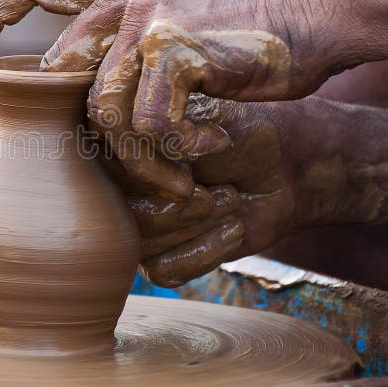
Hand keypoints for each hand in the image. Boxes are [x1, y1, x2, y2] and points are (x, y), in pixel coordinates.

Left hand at [0, 0, 348, 197]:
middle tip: (102, 169)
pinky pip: (146, 122)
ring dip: (135, 156)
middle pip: (60, 71)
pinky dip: (170, 151)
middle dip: (66, 127)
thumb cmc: (253, 28)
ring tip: (171, 175)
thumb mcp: (182, 17)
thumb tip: (83, 84)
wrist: (321, 11)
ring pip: (102, 109)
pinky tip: (200, 153)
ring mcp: (147, 14)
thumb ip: (131, 40)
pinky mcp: (174, 45)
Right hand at [132, 94, 385, 286]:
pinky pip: (162, 270)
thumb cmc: (242, 130)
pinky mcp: (157, 256)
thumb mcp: (203, 115)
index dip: (148, 171)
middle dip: (180, 205)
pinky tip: (233, 228)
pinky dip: (206, 251)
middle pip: (120, 210)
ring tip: (230, 200)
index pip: (104, 165)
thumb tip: (144, 168)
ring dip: (199, 225)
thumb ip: (161, 131)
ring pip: (140, 242)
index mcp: (114, 140)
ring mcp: (133, 222)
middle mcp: (116, 184)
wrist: (283, 167)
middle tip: (217, 190)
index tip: (193, 163)